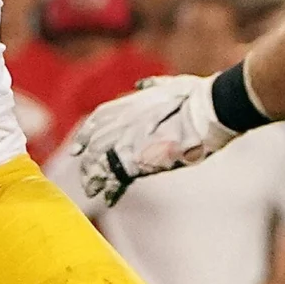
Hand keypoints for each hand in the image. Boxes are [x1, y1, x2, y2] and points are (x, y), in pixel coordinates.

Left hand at [71, 72, 236, 203]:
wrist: (206, 109)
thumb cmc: (194, 96)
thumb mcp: (168, 85)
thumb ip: (152, 86)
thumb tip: (142, 85)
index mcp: (127, 105)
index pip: (96, 120)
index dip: (86, 135)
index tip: (78, 147)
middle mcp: (120, 123)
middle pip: (94, 144)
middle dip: (88, 159)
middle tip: (84, 174)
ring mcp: (126, 142)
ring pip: (99, 163)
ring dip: (94, 177)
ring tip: (91, 189)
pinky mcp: (136, 161)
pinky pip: (116, 178)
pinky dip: (111, 189)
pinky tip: (108, 198)